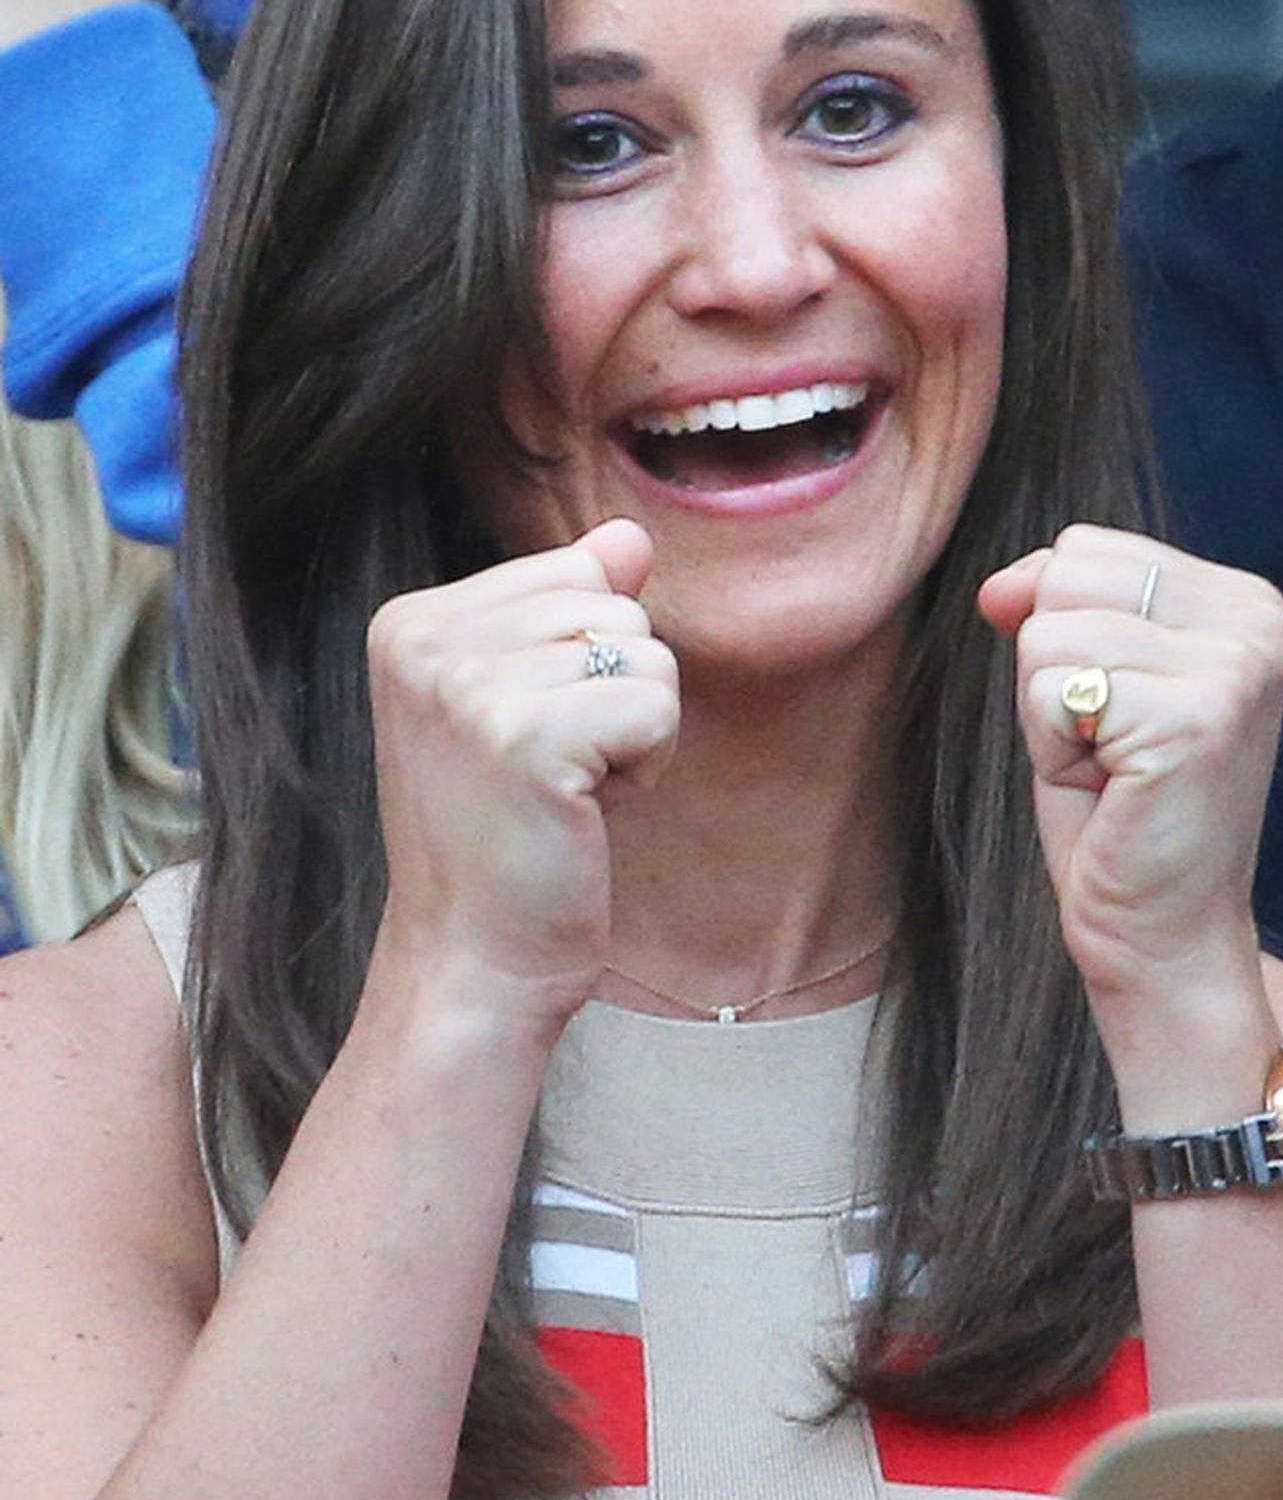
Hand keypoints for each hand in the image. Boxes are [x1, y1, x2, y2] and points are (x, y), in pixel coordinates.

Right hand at [366, 518, 678, 1034]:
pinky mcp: (525, 735)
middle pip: (613, 607)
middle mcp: (425, 638)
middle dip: (615, 694)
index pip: (571, 572)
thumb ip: (570, 608)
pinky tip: (586, 813)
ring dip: (635, 732)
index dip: (583, 661)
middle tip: (552, 776)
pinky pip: (655, 706)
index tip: (529, 738)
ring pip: (643, 652)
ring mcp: (468, 685)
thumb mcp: (524, 701)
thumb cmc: (504, 838)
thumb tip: (630, 535)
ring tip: (566, 794)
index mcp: (410, 619)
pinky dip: (648, 765)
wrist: (470, 964)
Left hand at [979, 525, 1282, 1020]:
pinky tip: (1108, 787)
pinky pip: (1050, 688)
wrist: (1160, 931)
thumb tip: (998, 587)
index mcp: (1242, 598)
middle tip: (1103, 743)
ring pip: (1048, 631)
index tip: (1113, 708)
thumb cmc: (1116, 809)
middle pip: (1065, 575)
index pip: (1084, 547)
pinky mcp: (1196, 718)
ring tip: (1107, 766)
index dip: (1060, 629)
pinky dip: (1051, 746)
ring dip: (1050, 712)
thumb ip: (1054, 606)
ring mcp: (1234, 666)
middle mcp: (1256, 619)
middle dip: (1052, 667)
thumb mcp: (1084, 677)